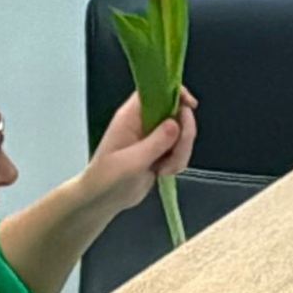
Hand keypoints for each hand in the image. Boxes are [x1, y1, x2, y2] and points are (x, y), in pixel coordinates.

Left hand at [83, 88, 197, 214]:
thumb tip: (176, 123)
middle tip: (175, 152)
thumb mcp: (130, 161)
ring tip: (162, 169)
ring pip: (183, 135)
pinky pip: (181, 151)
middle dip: (183, 135)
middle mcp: (145, 123)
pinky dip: (177, 163)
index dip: (176, 93)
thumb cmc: (106, 178)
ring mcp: (155, 138)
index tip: (190, 106)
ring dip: (180, 154)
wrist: (102, 200)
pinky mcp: (161, 153)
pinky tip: (162, 173)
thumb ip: (155, 143)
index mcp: (132, 116)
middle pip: (178, 113)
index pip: (157, 91)